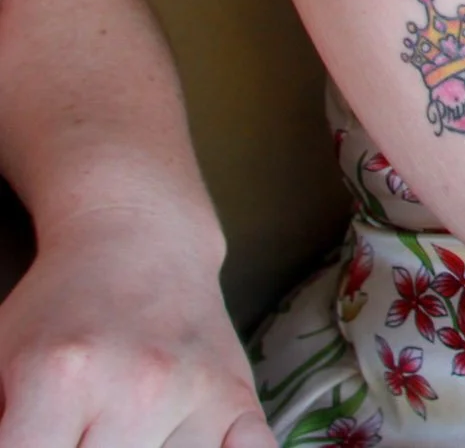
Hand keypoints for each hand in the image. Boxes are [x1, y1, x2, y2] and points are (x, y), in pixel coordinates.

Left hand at [0, 210, 270, 447]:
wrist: (142, 242)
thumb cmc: (61, 308)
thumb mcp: (0, 359)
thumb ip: (1, 422)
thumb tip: (14, 447)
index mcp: (60, 377)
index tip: (41, 439)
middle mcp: (136, 387)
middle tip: (79, 430)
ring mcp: (194, 393)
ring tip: (122, 429)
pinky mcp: (238, 397)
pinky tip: (190, 442)